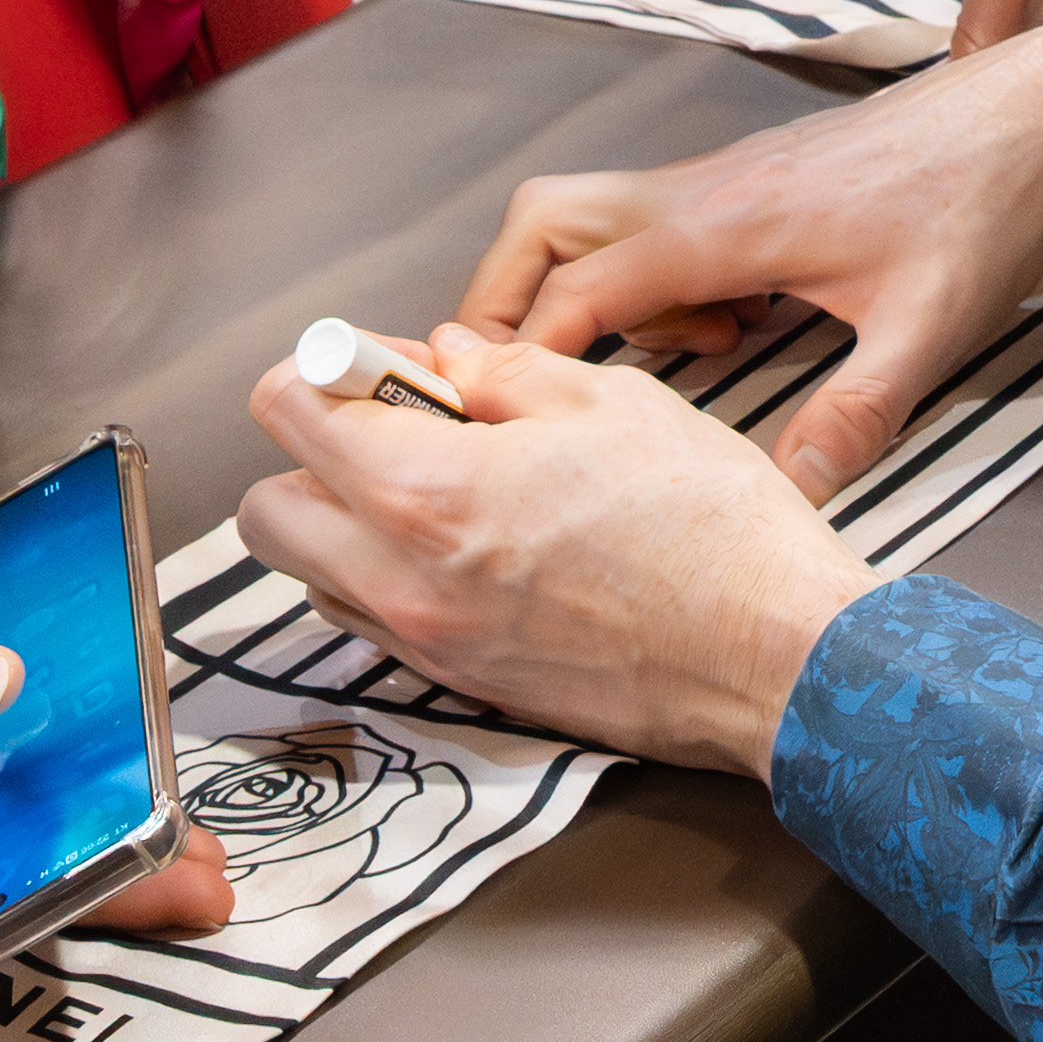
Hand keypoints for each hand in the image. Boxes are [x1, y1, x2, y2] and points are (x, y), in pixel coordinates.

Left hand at [242, 327, 879, 772]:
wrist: (774, 661)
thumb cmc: (714, 533)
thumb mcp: (617, 402)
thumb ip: (509, 370)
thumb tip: (451, 355)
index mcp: (431, 491)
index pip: (290, 409)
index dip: (334, 367)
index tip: (391, 364)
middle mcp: (405, 579)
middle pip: (268, 507)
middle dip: (316, 453)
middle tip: (406, 425)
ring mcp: (428, 644)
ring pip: (314, 572)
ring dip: (349, 520)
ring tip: (449, 488)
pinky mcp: (461, 686)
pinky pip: (374, 621)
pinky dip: (392, 576)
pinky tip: (479, 546)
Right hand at [463, 5, 1042, 495]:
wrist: (1031, 116)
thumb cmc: (982, 205)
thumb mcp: (930, 327)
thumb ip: (855, 413)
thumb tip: (793, 500)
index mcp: (724, 227)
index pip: (575, 291)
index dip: (523, 360)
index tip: (502, 423)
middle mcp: (701, 192)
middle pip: (543, 224)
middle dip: (505, 303)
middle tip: (532, 386)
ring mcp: (721, 179)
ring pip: (590, 217)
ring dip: (590, 292)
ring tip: (689, 355)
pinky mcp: (749, 180)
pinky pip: (649, 223)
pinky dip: (648, 278)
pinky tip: (736, 324)